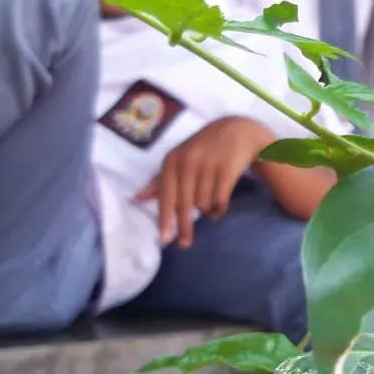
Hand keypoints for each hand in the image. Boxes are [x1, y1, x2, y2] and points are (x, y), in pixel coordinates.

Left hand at [135, 116, 273, 247]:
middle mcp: (188, 162)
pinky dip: (219, 208)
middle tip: (185, 244)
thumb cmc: (203, 148)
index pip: (166, 195)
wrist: (238, 130)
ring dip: (207, 212)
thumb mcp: (179, 159)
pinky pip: (220, 200)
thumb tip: (136, 199)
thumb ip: (159, 180)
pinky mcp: (227, 170)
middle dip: (184, 227)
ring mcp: (208, 165)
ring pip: (203, 204)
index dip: (165, 218)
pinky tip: (220, 207)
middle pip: (184, 204)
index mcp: (173, 160)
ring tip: (211, 209)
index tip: (164, 239)